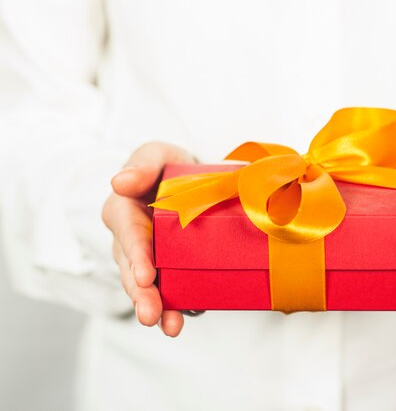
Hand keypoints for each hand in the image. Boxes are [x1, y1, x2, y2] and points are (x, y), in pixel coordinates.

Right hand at [102, 142, 195, 336]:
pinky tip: (186, 318)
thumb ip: (142, 164)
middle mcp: (131, 241)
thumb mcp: (157, 155)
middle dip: (141, 294)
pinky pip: (170, 290)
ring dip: (158, 308)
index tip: (147, 276)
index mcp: (124, 211)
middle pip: (133, 270)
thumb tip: (120, 182)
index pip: (128, 234)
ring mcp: (148, 259)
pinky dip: (178, 306)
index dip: (137, 255)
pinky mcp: (168, 270)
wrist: (186, 181)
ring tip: (171, 327)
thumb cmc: (166, 167)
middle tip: (151, 315)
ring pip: (148, 286)